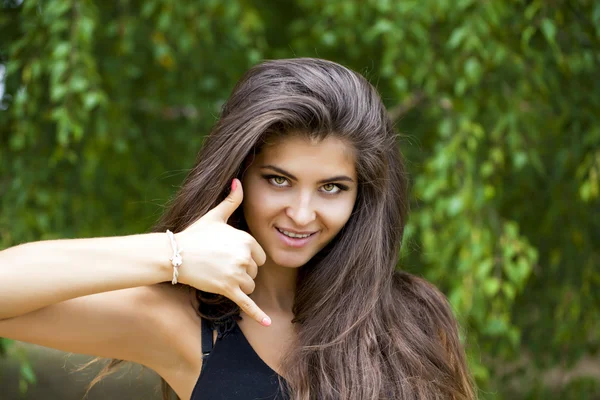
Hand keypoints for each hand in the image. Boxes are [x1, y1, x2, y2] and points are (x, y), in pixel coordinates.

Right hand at [174, 179, 270, 325]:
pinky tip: (268, 324)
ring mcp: (237, 274)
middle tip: (221, 266)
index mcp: (245, 239)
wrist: (174, 254)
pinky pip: (248, 304)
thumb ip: (231, 200)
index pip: (260, 256)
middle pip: (255, 272)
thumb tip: (238, 181)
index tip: (230, 256)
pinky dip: (258, 315)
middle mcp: (244, 256)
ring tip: (219, 276)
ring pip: (250, 286)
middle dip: (242, 272)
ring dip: (239, 285)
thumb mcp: (215, 216)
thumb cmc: (195, 234)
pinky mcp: (228, 290)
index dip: (247, 258)